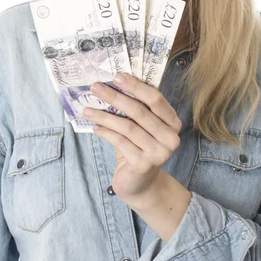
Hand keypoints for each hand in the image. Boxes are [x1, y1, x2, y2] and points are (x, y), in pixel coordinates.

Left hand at [83, 73, 181, 200]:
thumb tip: (110, 85)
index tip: (117, 76)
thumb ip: (134, 109)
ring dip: (105, 116)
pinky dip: (106, 133)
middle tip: (96, 87)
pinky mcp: (143, 165)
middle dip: (115, 97)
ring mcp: (159, 153)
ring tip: (88, 110)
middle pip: (140, 111)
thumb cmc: (138, 148)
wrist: (140, 184)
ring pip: (128, 127)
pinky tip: (95, 127)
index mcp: (172, 122)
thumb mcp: (141, 127)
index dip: (136, 86)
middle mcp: (170, 137)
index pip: (156, 99)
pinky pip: (120, 142)